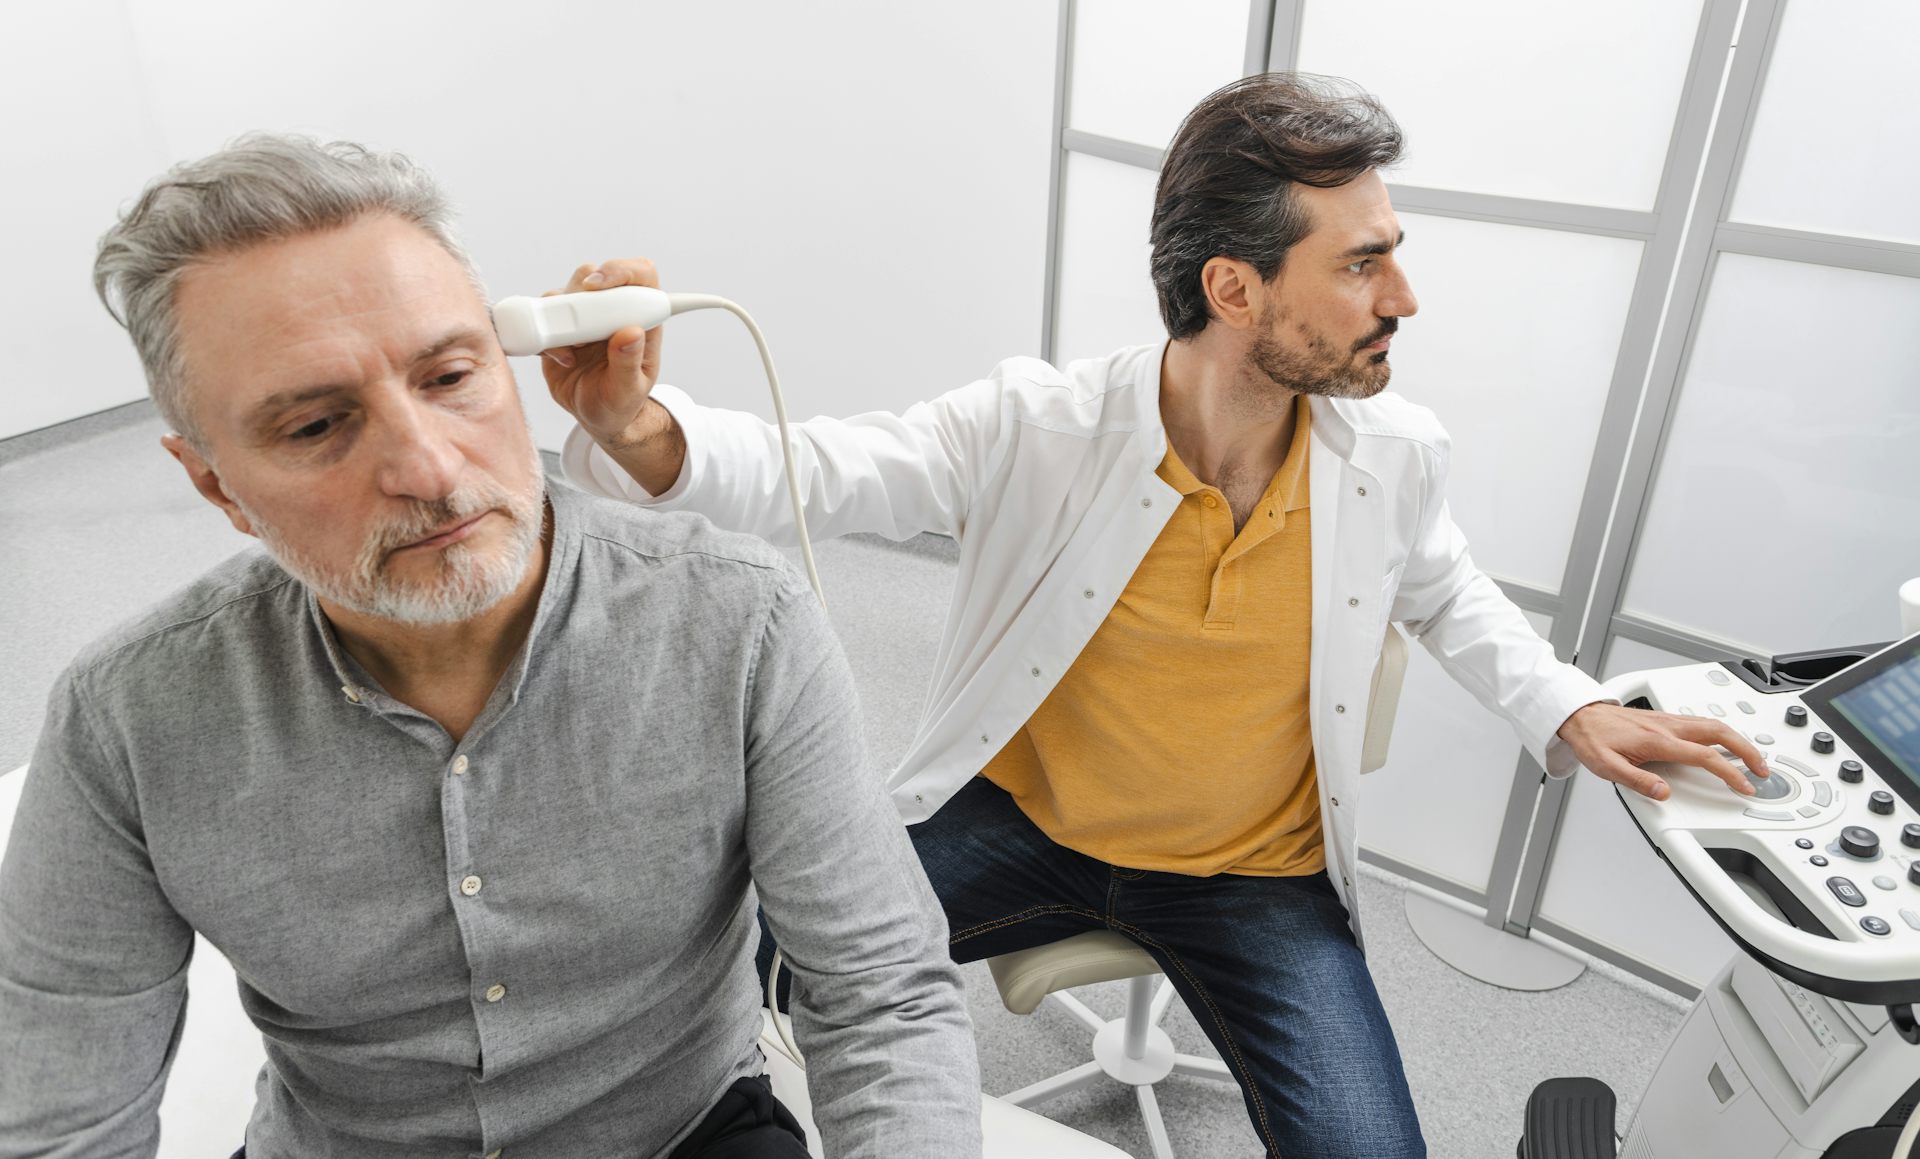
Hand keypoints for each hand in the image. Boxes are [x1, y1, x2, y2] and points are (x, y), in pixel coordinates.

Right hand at [539, 258, 667, 449]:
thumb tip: (632, 332)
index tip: (597, 288)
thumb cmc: (619, 403)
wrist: (595, 415)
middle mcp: (612, 310)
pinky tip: (560, 359)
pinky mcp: (559, 325)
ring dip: (560, 318)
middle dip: (579, 296)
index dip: (620, 271)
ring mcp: (584, 316)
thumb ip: (629, 363)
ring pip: (565, 292)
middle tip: (578, 332)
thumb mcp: (628, 391)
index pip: (641, 275)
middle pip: (593, 275)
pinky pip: (542, 314)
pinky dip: (545, 334)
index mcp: (641, 319)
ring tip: (572, 352)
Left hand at [1556, 701, 1769, 800]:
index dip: (1730, 772)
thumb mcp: (1607, 767)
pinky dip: (1722, 732)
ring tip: (1751, 757)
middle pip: (1720, 732)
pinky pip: (1702, 721)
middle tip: (1762, 769)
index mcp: (1658, 741)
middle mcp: (1668, 726)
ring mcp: (1668, 719)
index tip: (1744, 786)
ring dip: (1737, 739)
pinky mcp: (1665, 718)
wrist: (1580, 716)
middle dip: (1747, 750)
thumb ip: (1637, 782)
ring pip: (1714, 724)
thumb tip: (1664, 794)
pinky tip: (1724, 741)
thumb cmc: (1592, 740)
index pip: (1705, 757)